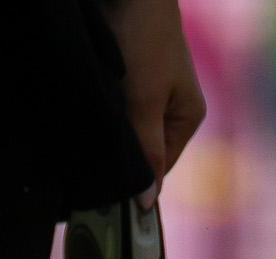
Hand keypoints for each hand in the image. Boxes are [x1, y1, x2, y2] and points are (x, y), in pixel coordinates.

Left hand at [107, 0, 208, 201]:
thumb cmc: (144, 40)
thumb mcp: (144, 101)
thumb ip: (146, 150)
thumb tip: (147, 202)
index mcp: (188, 117)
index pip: (161, 166)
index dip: (137, 179)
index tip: (106, 194)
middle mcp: (173, 106)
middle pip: (144, 146)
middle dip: (121, 152)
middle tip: (90, 162)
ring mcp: (151, 88)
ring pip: (127, 126)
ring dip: (109, 130)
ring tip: (87, 130)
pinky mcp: (130, 72)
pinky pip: (117, 105)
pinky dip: (103, 109)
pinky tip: (87, 107)